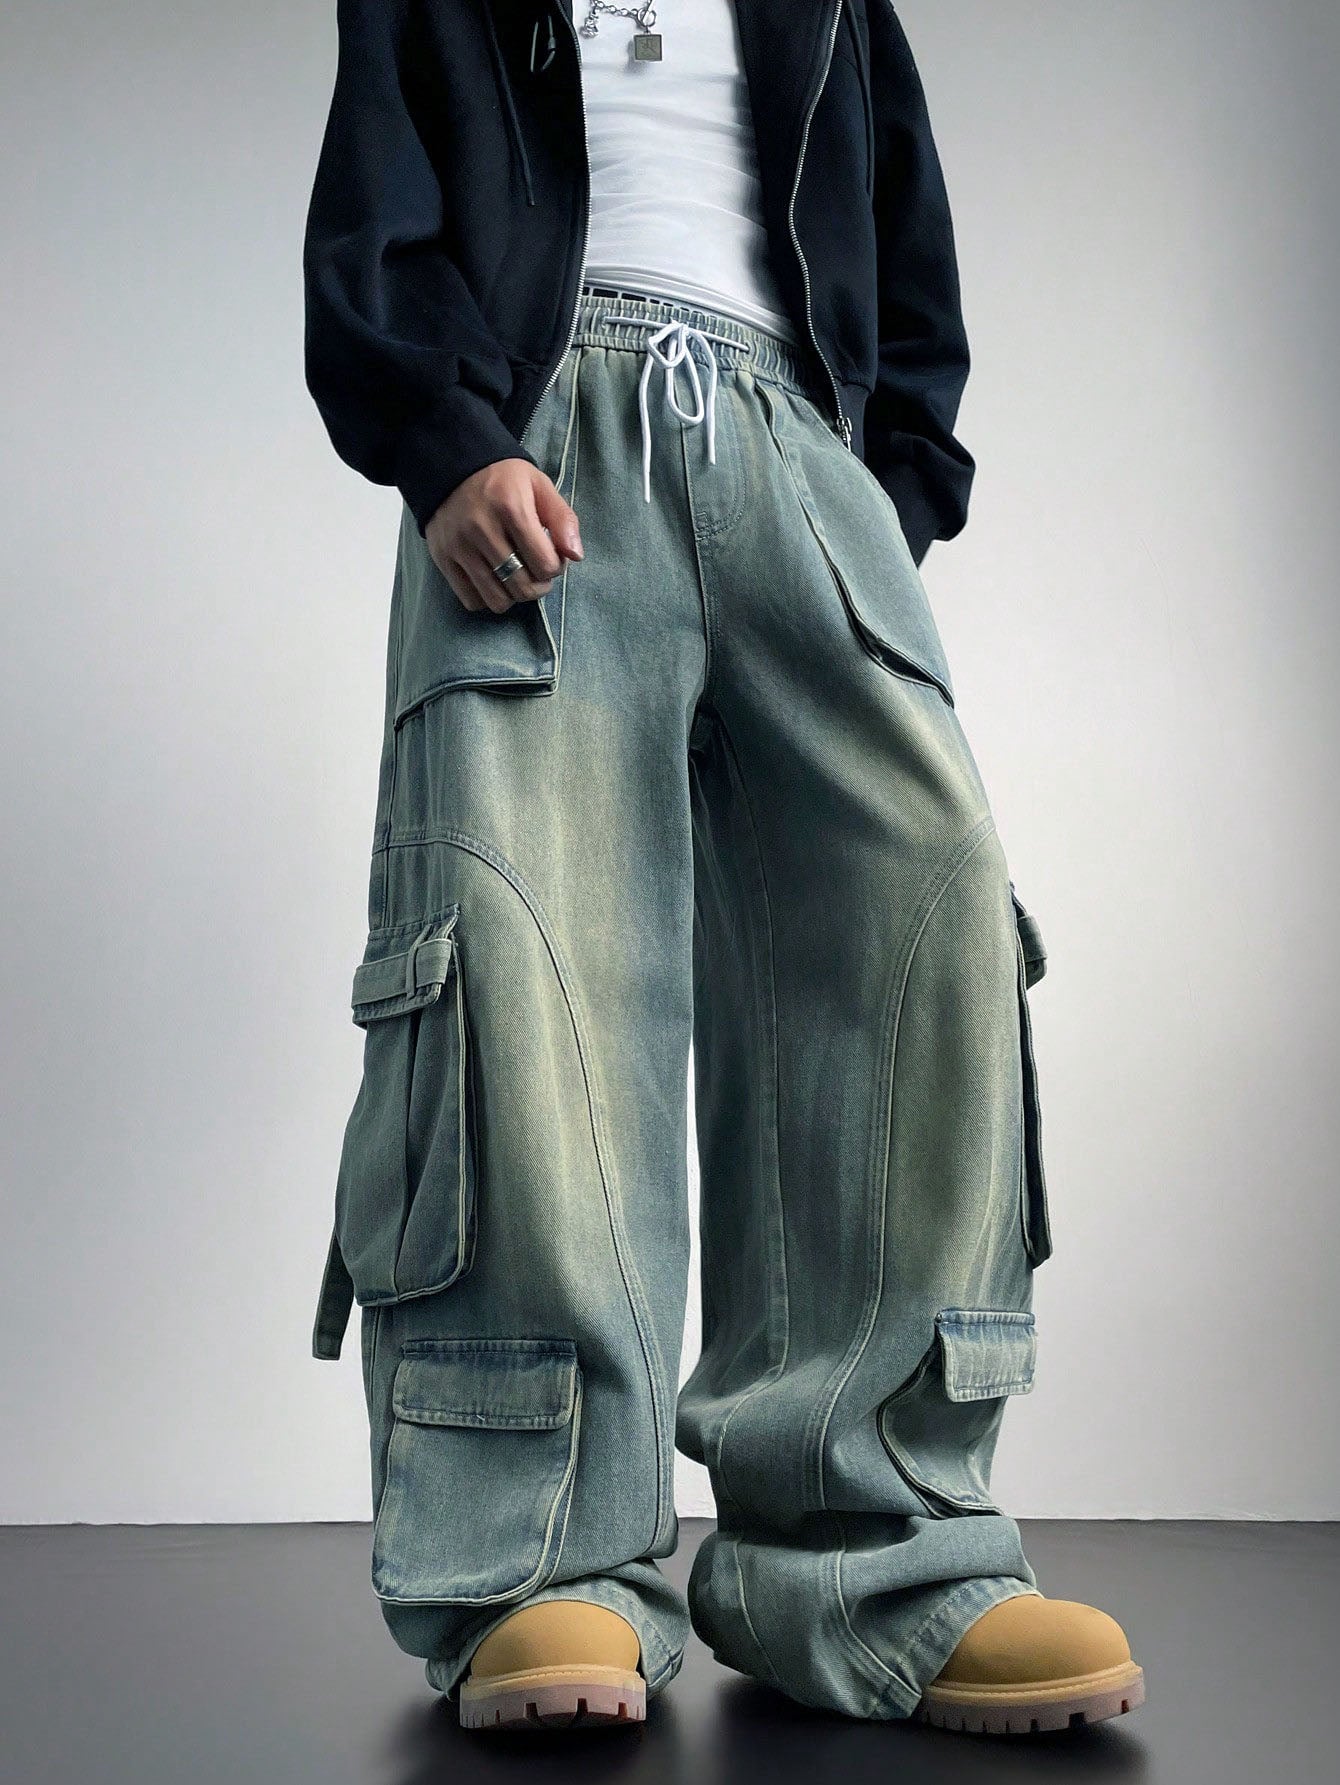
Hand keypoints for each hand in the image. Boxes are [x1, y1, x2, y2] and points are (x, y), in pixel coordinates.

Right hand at [425, 459, 582, 612]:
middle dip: (538, 586)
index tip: (551, 555)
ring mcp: (458, 546)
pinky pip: (471, 600)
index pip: (545, 565)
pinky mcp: (442, 558)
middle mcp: (481, 529)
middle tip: (536, 570)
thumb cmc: (504, 479)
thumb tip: (575, 556)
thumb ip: (563, 519)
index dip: (556, 567)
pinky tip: (493, 580)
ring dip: (513, 595)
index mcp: (511, 508)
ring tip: (515, 576)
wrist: (453, 466)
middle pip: (523, 588)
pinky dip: (487, 598)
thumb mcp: (539, 486)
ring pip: (497, 600)